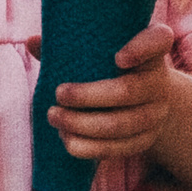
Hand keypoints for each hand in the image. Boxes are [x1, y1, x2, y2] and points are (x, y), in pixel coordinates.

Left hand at [29, 22, 175, 163]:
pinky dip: (90, 148)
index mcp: (151, 51)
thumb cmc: (115, 67)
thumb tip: (32, 42)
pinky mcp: (146, 140)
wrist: (149, 99)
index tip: (117, 58)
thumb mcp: (104, 50)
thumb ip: (71, 44)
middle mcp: (159, 82)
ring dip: (83, 125)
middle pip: (128, 91)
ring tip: (54, 117)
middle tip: (58, 94)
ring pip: (121, 125)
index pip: (158, 41)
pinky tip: (67, 140)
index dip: (141, 49)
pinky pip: (119, 149)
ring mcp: (156, 114)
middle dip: (88, 95)